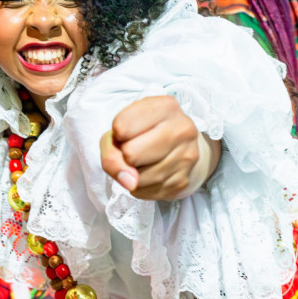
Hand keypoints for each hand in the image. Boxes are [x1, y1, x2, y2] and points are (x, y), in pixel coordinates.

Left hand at [99, 95, 217, 200]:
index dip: (117, 134)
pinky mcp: (183, 181)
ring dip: (130, 174)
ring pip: (138, 178)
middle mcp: (182, 129)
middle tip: (134, 148)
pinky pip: (146, 192)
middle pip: (131, 154)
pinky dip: (138, 186)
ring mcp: (186, 157)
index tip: (128, 131)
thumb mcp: (122, 127)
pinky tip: (147, 174)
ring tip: (141, 162)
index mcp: (165, 106)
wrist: (180, 146)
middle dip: (125, 155)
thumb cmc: (145, 131)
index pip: (121, 127)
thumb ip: (111, 150)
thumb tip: (129, 182)